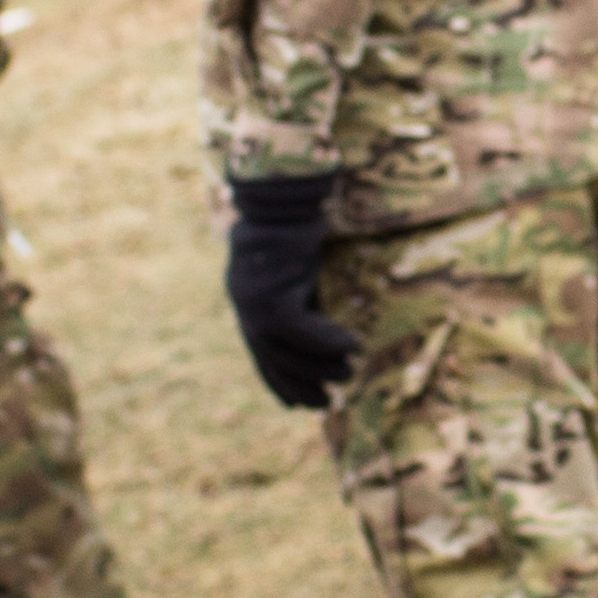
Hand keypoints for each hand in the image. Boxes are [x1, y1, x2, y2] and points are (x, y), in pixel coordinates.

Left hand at [223, 174, 359, 408]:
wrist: (286, 192)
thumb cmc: (297, 227)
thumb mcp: (297, 272)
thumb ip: (302, 301)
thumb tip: (325, 337)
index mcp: (247, 300)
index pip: (261, 353)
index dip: (279, 383)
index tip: (302, 404)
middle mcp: (244, 302)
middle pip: (271, 356)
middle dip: (301, 382)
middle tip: (331, 397)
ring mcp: (252, 297)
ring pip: (283, 348)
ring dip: (318, 365)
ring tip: (348, 370)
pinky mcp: (270, 288)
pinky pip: (298, 329)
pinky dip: (326, 341)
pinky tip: (353, 346)